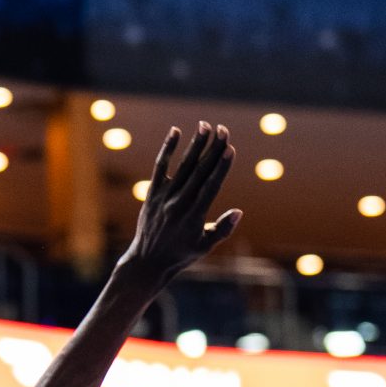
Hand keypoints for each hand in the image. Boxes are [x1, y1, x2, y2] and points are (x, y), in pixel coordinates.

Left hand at [120, 123, 239, 289]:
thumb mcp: (205, 246)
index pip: (211, 185)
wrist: (147, 261)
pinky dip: (167, 149)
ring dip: (195, 144)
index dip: (221, 166)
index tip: (230, 148)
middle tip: (223, 129)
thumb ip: (222, 229)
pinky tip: (175, 132)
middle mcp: (179, 203)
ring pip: (182, 166)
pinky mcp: (152, 193)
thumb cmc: (180, 255)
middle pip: (199, 171)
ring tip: (205, 125)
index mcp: (194, 216)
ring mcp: (164, 196)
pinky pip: (160, 167)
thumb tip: (239, 211)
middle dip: (212, 149)